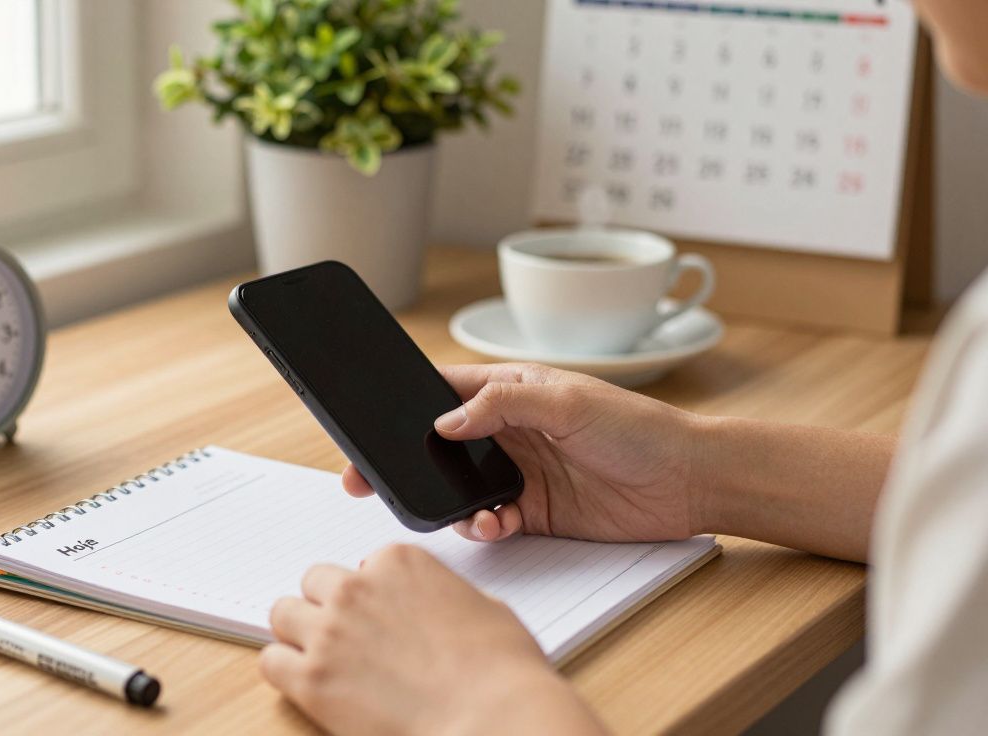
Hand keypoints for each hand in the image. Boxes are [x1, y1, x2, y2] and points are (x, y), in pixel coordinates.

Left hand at [261, 544, 606, 735]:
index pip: (361, 567)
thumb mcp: (483, 607)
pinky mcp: (312, 677)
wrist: (495, 717)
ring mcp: (330, 631)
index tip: (378, 618)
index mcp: (399, 562)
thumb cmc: (501, 671)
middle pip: (315, 584)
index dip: (369, 597)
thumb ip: (440, 595)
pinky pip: (270, 661)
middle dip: (327, 608)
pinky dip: (284, 671)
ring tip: (322, 661)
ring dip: (299, 635)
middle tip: (345, 639)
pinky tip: (308, 686)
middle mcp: (358, 587)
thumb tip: (432, 606)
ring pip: (283, 615)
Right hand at [343, 363, 705, 542]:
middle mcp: (510, 431)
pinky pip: (491, 520)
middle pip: (441, 445)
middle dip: (409, 463)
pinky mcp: (534, 511)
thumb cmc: (638, 427)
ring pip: (461, 488)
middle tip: (372, 481)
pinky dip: (485, 526)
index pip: (445, 391)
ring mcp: (521, 472)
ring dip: (453, 503)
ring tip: (470, 512)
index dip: (407, 406)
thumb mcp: (568, 402)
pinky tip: (497, 524)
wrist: (687, 481)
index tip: (373, 423)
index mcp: (512, 391)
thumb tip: (446, 421)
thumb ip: (502, 407)